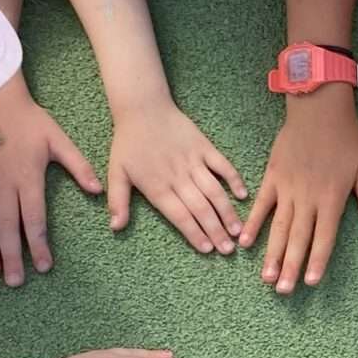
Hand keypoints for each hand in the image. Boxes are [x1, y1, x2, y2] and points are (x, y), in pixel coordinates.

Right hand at [0, 84, 103, 284]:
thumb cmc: (29, 119)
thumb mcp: (58, 138)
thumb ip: (78, 166)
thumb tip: (97, 191)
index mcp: (27, 178)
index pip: (34, 219)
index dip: (38, 245)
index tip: (43, 266)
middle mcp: (2, 183)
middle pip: (7, 227)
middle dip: (12, 255)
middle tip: (14, 282)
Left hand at [107, 97, 247, 256]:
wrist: (143, 108)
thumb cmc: (128, 143)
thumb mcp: (116, 173)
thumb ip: (117, 201)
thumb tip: (115, 227)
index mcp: (157, 187)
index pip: (179, 216)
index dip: (194, 233)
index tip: (207, 250)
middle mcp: (178, 177)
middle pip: (200, 209)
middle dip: (216, 231)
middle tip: (228, 249)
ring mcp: (193, 161)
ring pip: (214, 191)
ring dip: (227, 212)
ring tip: (238, 230)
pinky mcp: (204, 147)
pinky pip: (222, 165)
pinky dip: (234, 179)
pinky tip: (243, 196)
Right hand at [241, 91, 357, 292]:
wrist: (318, 107)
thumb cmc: (348, 137)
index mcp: (332, 198)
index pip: (324, 237)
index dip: (317, 261)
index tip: (311, 282)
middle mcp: (307, 197)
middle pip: (298, 238)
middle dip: (290, 267)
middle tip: (282, 291)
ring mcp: (286, 188)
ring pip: (278, 227)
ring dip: (271, 254)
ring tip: (265, 278)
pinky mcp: (272, 177)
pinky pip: (260, 205)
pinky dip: (252, 224)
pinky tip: (245, 242)